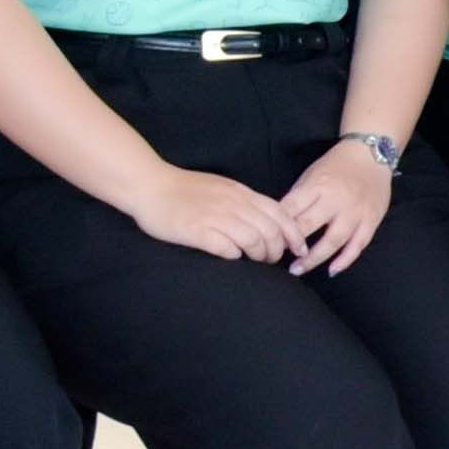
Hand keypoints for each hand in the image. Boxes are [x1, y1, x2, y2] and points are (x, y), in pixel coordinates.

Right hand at [125, 160, 303, 263]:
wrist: (149, 186)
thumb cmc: (184, 189)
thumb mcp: (222, 188)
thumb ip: (243, 201)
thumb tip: (265, 221)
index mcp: (240, 192)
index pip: (279, 213)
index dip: (293, 234)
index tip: (298, 248)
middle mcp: (232, 203)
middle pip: (270, 230)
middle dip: (278, 250)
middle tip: (272, 260)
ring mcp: (215, 217)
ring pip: (253, 240)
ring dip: (259, 255)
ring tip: (257, 262)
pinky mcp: (198, 232)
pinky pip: (227, 248)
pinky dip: (236, 256)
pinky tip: (233, 258)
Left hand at [274, 139, 399, 273]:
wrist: (371, 156)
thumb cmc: (336, 166)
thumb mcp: (311, 174)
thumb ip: (298, 197)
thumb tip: (280, 223)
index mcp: (318, 184)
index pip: (292, 208)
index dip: (278, 226)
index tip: (268, 238)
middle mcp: (337, 199)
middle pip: (309, 226)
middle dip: (291, 244)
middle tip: (277, 256)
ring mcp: (355, 212)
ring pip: (333, 241)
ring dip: (313, 258)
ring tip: (297, 269)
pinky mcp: (371, 221)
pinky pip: (357, 245)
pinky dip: (344, 260)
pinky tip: (331, 271)